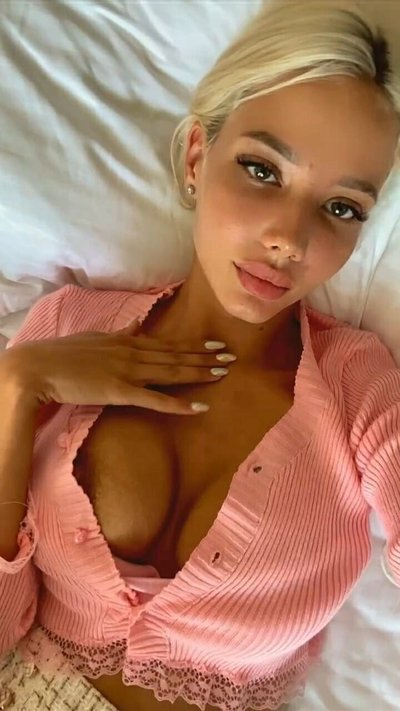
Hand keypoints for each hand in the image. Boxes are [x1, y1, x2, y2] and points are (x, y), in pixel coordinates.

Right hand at [2, 320, 233, 414]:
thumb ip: (121, 332)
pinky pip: (154, 399)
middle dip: (206, 356)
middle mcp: (133, 352)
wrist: (38, 366)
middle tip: (233, 356)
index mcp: (127, 340)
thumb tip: (137, 324)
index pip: (169, 342)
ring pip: (171, 372)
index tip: (217, 343)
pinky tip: (199, 408)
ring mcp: (127, 371)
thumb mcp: (96, 336)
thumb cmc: (64, 353)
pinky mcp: (119, 391)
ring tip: (224, 372)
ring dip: (199, 373)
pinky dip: (178, 404)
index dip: (195, 344)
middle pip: (177, 355)